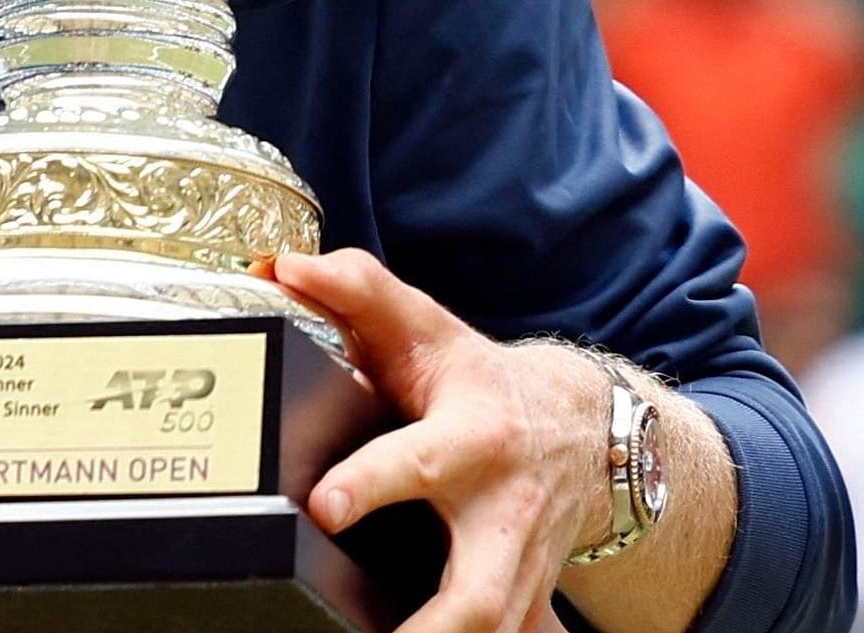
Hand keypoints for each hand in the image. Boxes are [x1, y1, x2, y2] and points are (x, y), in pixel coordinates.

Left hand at [273, 249, 610, 632]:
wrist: (579, 427)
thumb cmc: (478, 380)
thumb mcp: (425, 327)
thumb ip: (356, 290)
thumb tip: (284, 268)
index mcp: (472, 437)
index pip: (419, 461)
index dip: (371, 484)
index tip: (323, 505)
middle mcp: (504, 510)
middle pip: (477, 590)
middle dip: (432, 627)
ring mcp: (521, 566)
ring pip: (498, 632)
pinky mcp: (529, 600)